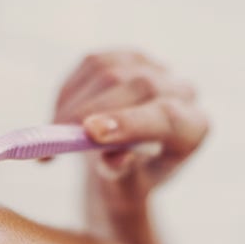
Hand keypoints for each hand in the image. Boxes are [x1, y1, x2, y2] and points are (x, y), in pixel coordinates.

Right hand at [54, 50, 209, 210]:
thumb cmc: (128, 177)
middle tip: (52, 138)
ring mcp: (154, 68)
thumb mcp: (124, 186)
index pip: (166, 118)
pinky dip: (68, 92)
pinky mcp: (127, 57)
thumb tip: (113, 157)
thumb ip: (120, 172)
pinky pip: (92, 64)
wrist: (126, 161)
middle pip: (137, 87)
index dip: (128, 122)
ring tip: (53, 134)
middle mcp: (180, 91)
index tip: (90, 132)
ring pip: (108, 70)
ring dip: (71, 103)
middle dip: (87, 111)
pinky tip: (61, 116)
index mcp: (191, 129)